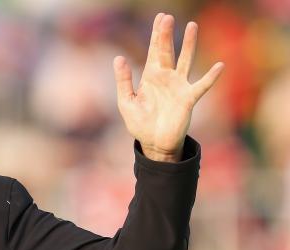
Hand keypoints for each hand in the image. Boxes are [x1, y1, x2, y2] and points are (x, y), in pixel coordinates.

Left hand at [114, 13, 223, 161]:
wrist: (154, 143)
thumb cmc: (140, 123)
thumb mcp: (126, 101)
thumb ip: (123, 80)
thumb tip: (119, 57)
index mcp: (150, 77)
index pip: (153, 51)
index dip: (156, 35)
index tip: (160, 18)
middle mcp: (166, 78)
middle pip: (166, 51)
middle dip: (166, 35)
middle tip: (167, 17)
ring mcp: (179, 86)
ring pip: (185, 60)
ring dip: (188, 44)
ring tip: (192, 26)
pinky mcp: (188, 99)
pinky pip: (201, 86)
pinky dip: (210, 77)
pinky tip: (219, 66)